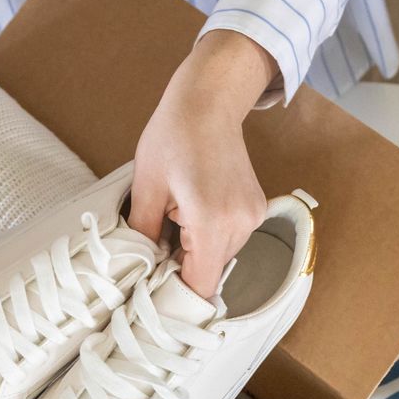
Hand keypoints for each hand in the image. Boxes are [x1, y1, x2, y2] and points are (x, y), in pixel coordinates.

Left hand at [128, 30, 275, 295]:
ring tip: (176, 216)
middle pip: (210, 273)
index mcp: (212, 221)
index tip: (155, 294)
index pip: (200, 285)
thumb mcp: (146, 187)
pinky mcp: (255, 209)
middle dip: (182, 268)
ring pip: (220, 257)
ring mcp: (252, 216)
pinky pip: (230, 239)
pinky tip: (193, 208)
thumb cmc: (173, 136)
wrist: (209, 102)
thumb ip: (143, 236)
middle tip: (155, 246)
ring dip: (195, 250)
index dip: (176, 296)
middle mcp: (241, 223)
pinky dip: (209, 235)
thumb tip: (142, 270)